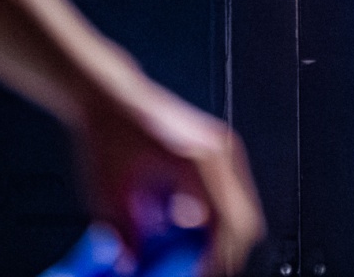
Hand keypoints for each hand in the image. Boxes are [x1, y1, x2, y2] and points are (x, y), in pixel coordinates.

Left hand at [71, 75, 263, 275]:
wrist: (112, 95)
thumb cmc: (110, 130)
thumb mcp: (108, 190)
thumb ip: (123, 234)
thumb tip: (132, 264)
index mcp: (196, 160)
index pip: (225, 222)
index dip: (213, 257)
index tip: (198, 273)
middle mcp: (219, 151)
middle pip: (245, 220)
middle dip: (222, 251)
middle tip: (196, 268)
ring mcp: (224, 149)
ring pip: (243, 209)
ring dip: (219, 234)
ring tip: (186, 249)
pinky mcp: (221, 151)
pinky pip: (234, 195)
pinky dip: (217, 217)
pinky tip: (186, 224)